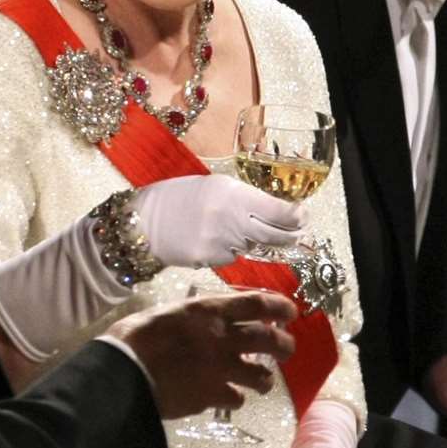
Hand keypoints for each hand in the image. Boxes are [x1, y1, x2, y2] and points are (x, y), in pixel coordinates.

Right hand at [109, 290, 296, 418]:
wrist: (122, 377)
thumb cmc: (132, 339)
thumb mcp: (163, 314)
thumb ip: (189, 317)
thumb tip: (197, 318)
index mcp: (208, 312)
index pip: (256, 304)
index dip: (279, 308)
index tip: (289, 312)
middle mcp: (221, 338)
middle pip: (270, 340)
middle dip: (285, 346)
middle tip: (287, 349)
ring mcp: (219, 370)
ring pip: (260, 376)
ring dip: (264, 379)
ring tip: (261, 382)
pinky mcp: (212, 397)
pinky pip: (236, 399)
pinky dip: (235, 399)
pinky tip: (227, 398)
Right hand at [132, 175, 305, 268]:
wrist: (143, 222)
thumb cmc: (175, 199)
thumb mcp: (212, 187)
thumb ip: (241, 198)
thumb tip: (271, 208)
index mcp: (230, 193)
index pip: (277, 209)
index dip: (295, 216)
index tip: (303, 216)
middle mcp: (229, 218)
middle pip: (273, 234)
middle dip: (290, 235)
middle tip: (298, 233)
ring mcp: (220, 242)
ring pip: (252, 246)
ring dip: (255, 241)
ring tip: (236, 229)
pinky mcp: (211, 260)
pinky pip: (233, 256)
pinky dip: (232, 250)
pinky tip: (215, 239)